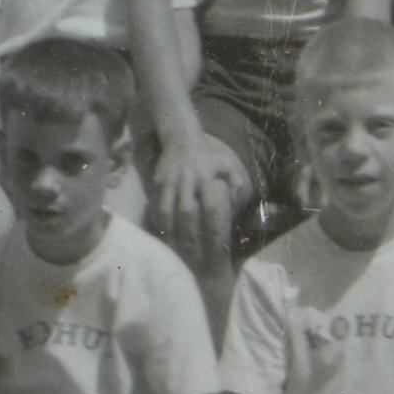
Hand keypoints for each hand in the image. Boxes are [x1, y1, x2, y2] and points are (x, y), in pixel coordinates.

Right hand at [152, 126, 250, 274]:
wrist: (181, 137)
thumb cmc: (207, 157)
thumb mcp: (226, 166)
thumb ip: (236, 184)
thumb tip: (238, 205)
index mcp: (206, 178)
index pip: (211, 207)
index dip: (214, 228)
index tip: (217, 248)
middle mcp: (188, 180)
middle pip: (187, 213)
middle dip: (189, 236)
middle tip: (193, 256)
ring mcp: (170, 181)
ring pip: (167, 210)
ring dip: (169, 232)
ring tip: (173, 249)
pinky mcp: (157, 181)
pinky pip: (155, 205)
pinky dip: (157, 221)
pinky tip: (161, 234)